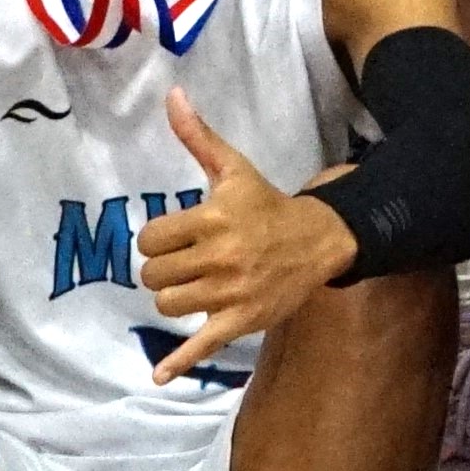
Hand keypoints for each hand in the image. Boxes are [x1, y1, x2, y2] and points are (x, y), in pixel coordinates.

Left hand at [134, 101, 354, 380]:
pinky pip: (201, 345)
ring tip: (193, 285)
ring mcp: (230, 294)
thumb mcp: (233, 169)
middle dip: (162, 269)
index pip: (151, 239)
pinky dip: (179, 362)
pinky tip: (159, 375)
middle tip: (183, 262)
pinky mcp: (240, 322)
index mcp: (213, 219)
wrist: (318, 241)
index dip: (156, 239)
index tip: (174, 236)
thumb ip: (198, 137)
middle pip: (154, 276)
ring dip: (174, 297)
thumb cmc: (266, 204)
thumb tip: (172, 95)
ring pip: (169, 306)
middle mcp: (220, 258)